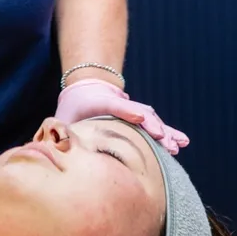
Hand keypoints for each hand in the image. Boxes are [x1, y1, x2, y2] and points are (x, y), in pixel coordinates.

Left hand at [55, 79, 189, 154]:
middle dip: (152, 126)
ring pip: (151, 119)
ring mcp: (132, 110)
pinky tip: (182, 142)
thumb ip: (60, 131)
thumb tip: (54, 146)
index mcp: (99, 101)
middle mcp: (120, 104)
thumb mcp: (62, 117)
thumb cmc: (72, 109)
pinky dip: (168, 133)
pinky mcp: (139, 118)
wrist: (87, 89)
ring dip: (165, 132)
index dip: (127, 110)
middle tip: (163, 139)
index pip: (114, 104)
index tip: (140, 117)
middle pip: (139, 113)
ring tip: (178, 144)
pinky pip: (155, 125)